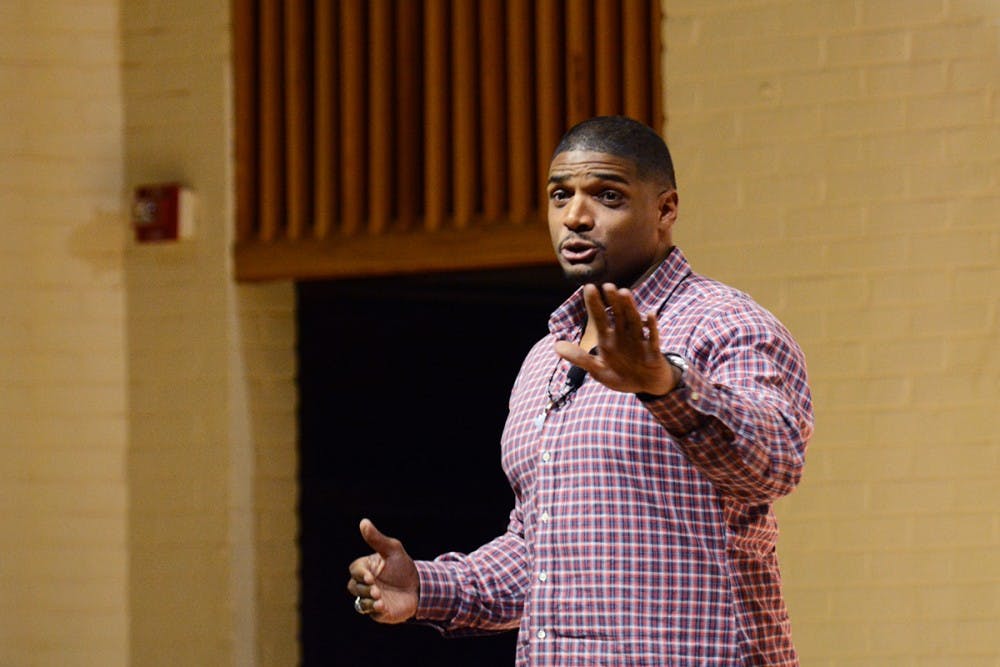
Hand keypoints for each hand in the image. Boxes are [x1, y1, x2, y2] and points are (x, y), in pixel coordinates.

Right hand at [346, 519, 418, 623]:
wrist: (421, 586)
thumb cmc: (403, 566)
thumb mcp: (393, 550)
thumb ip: (377, 539)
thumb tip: (363, 522)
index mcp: (366, 569)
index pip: (355, 570)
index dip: (360, 574)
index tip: (369, 576)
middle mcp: (365, 585)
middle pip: (354, 587)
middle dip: (363, 589)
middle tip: (375, 589)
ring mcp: (371, 599)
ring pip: (360, 603)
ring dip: (367, 601)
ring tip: (379, 599)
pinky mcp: (379, 612)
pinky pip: (372, 613)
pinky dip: (375, 610)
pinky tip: (382, 606)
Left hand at [554, 283, 676, 395]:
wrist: (646, 387)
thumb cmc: (622, 375)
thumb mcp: (598, 370)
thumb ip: (580, 358)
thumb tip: (556, 346)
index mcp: (608, 339)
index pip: (599, 317)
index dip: (594, 303)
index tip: (589, 287)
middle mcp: (623, 335)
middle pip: (618, 314)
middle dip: (613, 301)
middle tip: (607, 286)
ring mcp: (639, 341)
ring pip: (634, 321)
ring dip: (630, 307)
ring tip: (624, 292)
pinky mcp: (653, 351)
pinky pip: (652, 337)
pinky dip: (652, 327)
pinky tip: (650, 314)